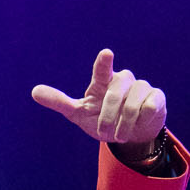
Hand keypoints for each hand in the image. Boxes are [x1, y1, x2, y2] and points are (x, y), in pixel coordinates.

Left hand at [32, 49, 167, 160]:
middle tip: (105, 134)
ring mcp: (141, 87)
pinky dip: (141, 121)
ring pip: (133, 104)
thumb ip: (60, 102)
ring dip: (123, 125)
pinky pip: (149, 107)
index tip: (106, 54)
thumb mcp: (79, 114)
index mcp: (103, 82)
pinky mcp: (156, 97)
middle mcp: (123, 80)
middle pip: (115, 94)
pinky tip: (140, 124)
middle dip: (108, 118)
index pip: (102, 69)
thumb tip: (34, 92)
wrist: (131, 135)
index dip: (104, 62)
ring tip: (120, 136)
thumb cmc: (103, 120)